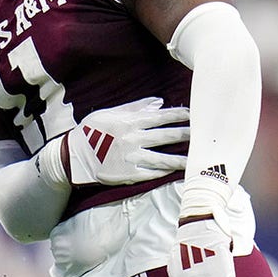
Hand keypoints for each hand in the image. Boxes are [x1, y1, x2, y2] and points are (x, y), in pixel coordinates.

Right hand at [65, 97, 188, 184]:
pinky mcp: (130, 174)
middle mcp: (134, 139)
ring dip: (182, 158)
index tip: (192, 114)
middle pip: (166, 136)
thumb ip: (135, 107)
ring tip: (196, 158)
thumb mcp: (110, 113)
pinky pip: (153, 173)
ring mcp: (133, 158)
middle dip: (186, 134)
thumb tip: (158, 102)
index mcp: (130, 122)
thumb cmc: (92, 131)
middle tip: (203, 134)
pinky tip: (178, 171)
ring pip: (164, 159)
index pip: (160, 117)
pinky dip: (166, 172)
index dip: (179, 115)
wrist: (74, 155)